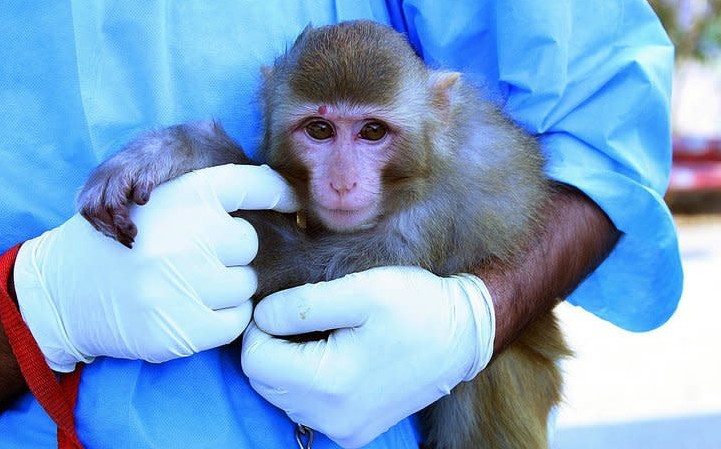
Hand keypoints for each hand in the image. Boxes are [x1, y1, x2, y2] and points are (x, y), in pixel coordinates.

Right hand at [14, 164, 297, 371]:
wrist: (66, 291)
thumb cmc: (127, 241)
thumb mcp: (159, 198)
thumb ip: (210, 195)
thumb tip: (287, 200)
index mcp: (186, 193)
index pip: (255, 184)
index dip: (279, 194)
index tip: (293, 204)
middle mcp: (190, 234)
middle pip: (249, 244)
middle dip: (230, 253)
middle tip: (195, 257)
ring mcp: (186, 283)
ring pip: (245, 285)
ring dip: (225, 287)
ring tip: (185, 284)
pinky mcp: (184, 328)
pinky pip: (237, 321)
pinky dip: (221, 319)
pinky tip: (189, 309)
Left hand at [241, 266, 495, 447]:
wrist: (464, 336)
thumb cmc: (418, 306)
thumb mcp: (363, 290)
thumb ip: (303, 304)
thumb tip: (262, 316)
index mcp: (332, 383)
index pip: (256, 361)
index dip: (257, 326)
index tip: (279, 304)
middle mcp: (334, 418)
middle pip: (265, 382)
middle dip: (268, 345)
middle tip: (296, 314)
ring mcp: (344, 430)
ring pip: (282, 396)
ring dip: (286, 362)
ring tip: (317, 331)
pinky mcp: (354, 431)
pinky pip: (307, 406)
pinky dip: (306, 379)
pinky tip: (330, 352)